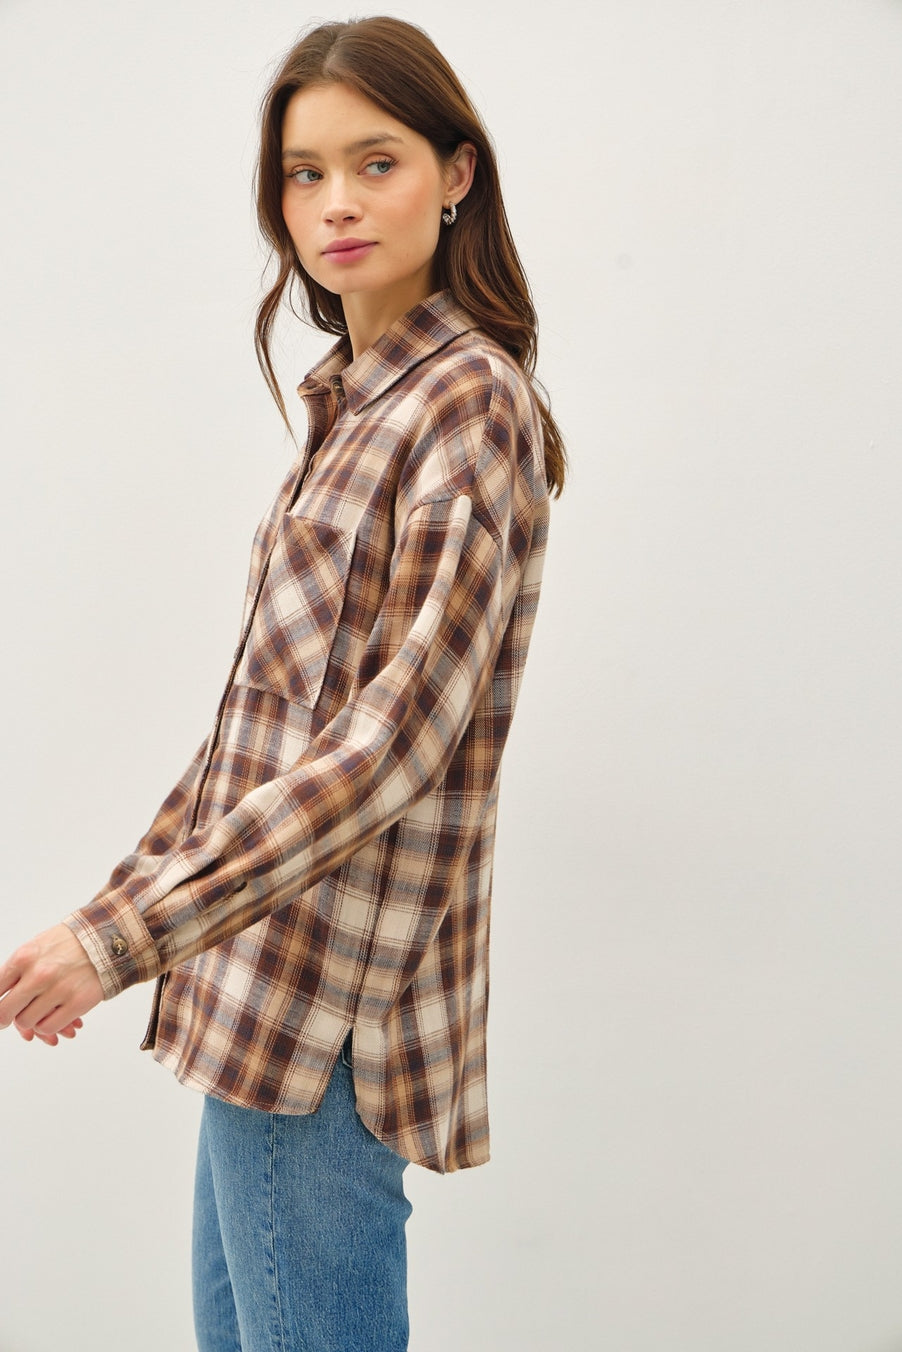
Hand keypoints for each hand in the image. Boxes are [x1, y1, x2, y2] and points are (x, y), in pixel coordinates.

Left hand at [0, 925, 103, 1040]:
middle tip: (11, 1019)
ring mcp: (58, 989)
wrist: (105, 940)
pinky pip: (49, 1027)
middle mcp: (39, 974)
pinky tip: (54, 1017)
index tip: (1, 1011)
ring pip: (26, 1022)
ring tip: (41, 1012)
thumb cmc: (68, 945)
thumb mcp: (35, 948)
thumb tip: (2, 1004)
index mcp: (24, 958)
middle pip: (5, 1012)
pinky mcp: (77, 1002)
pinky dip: (48, 1027)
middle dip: (6, 1019)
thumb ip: (15, 973)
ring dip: (31, 1021)